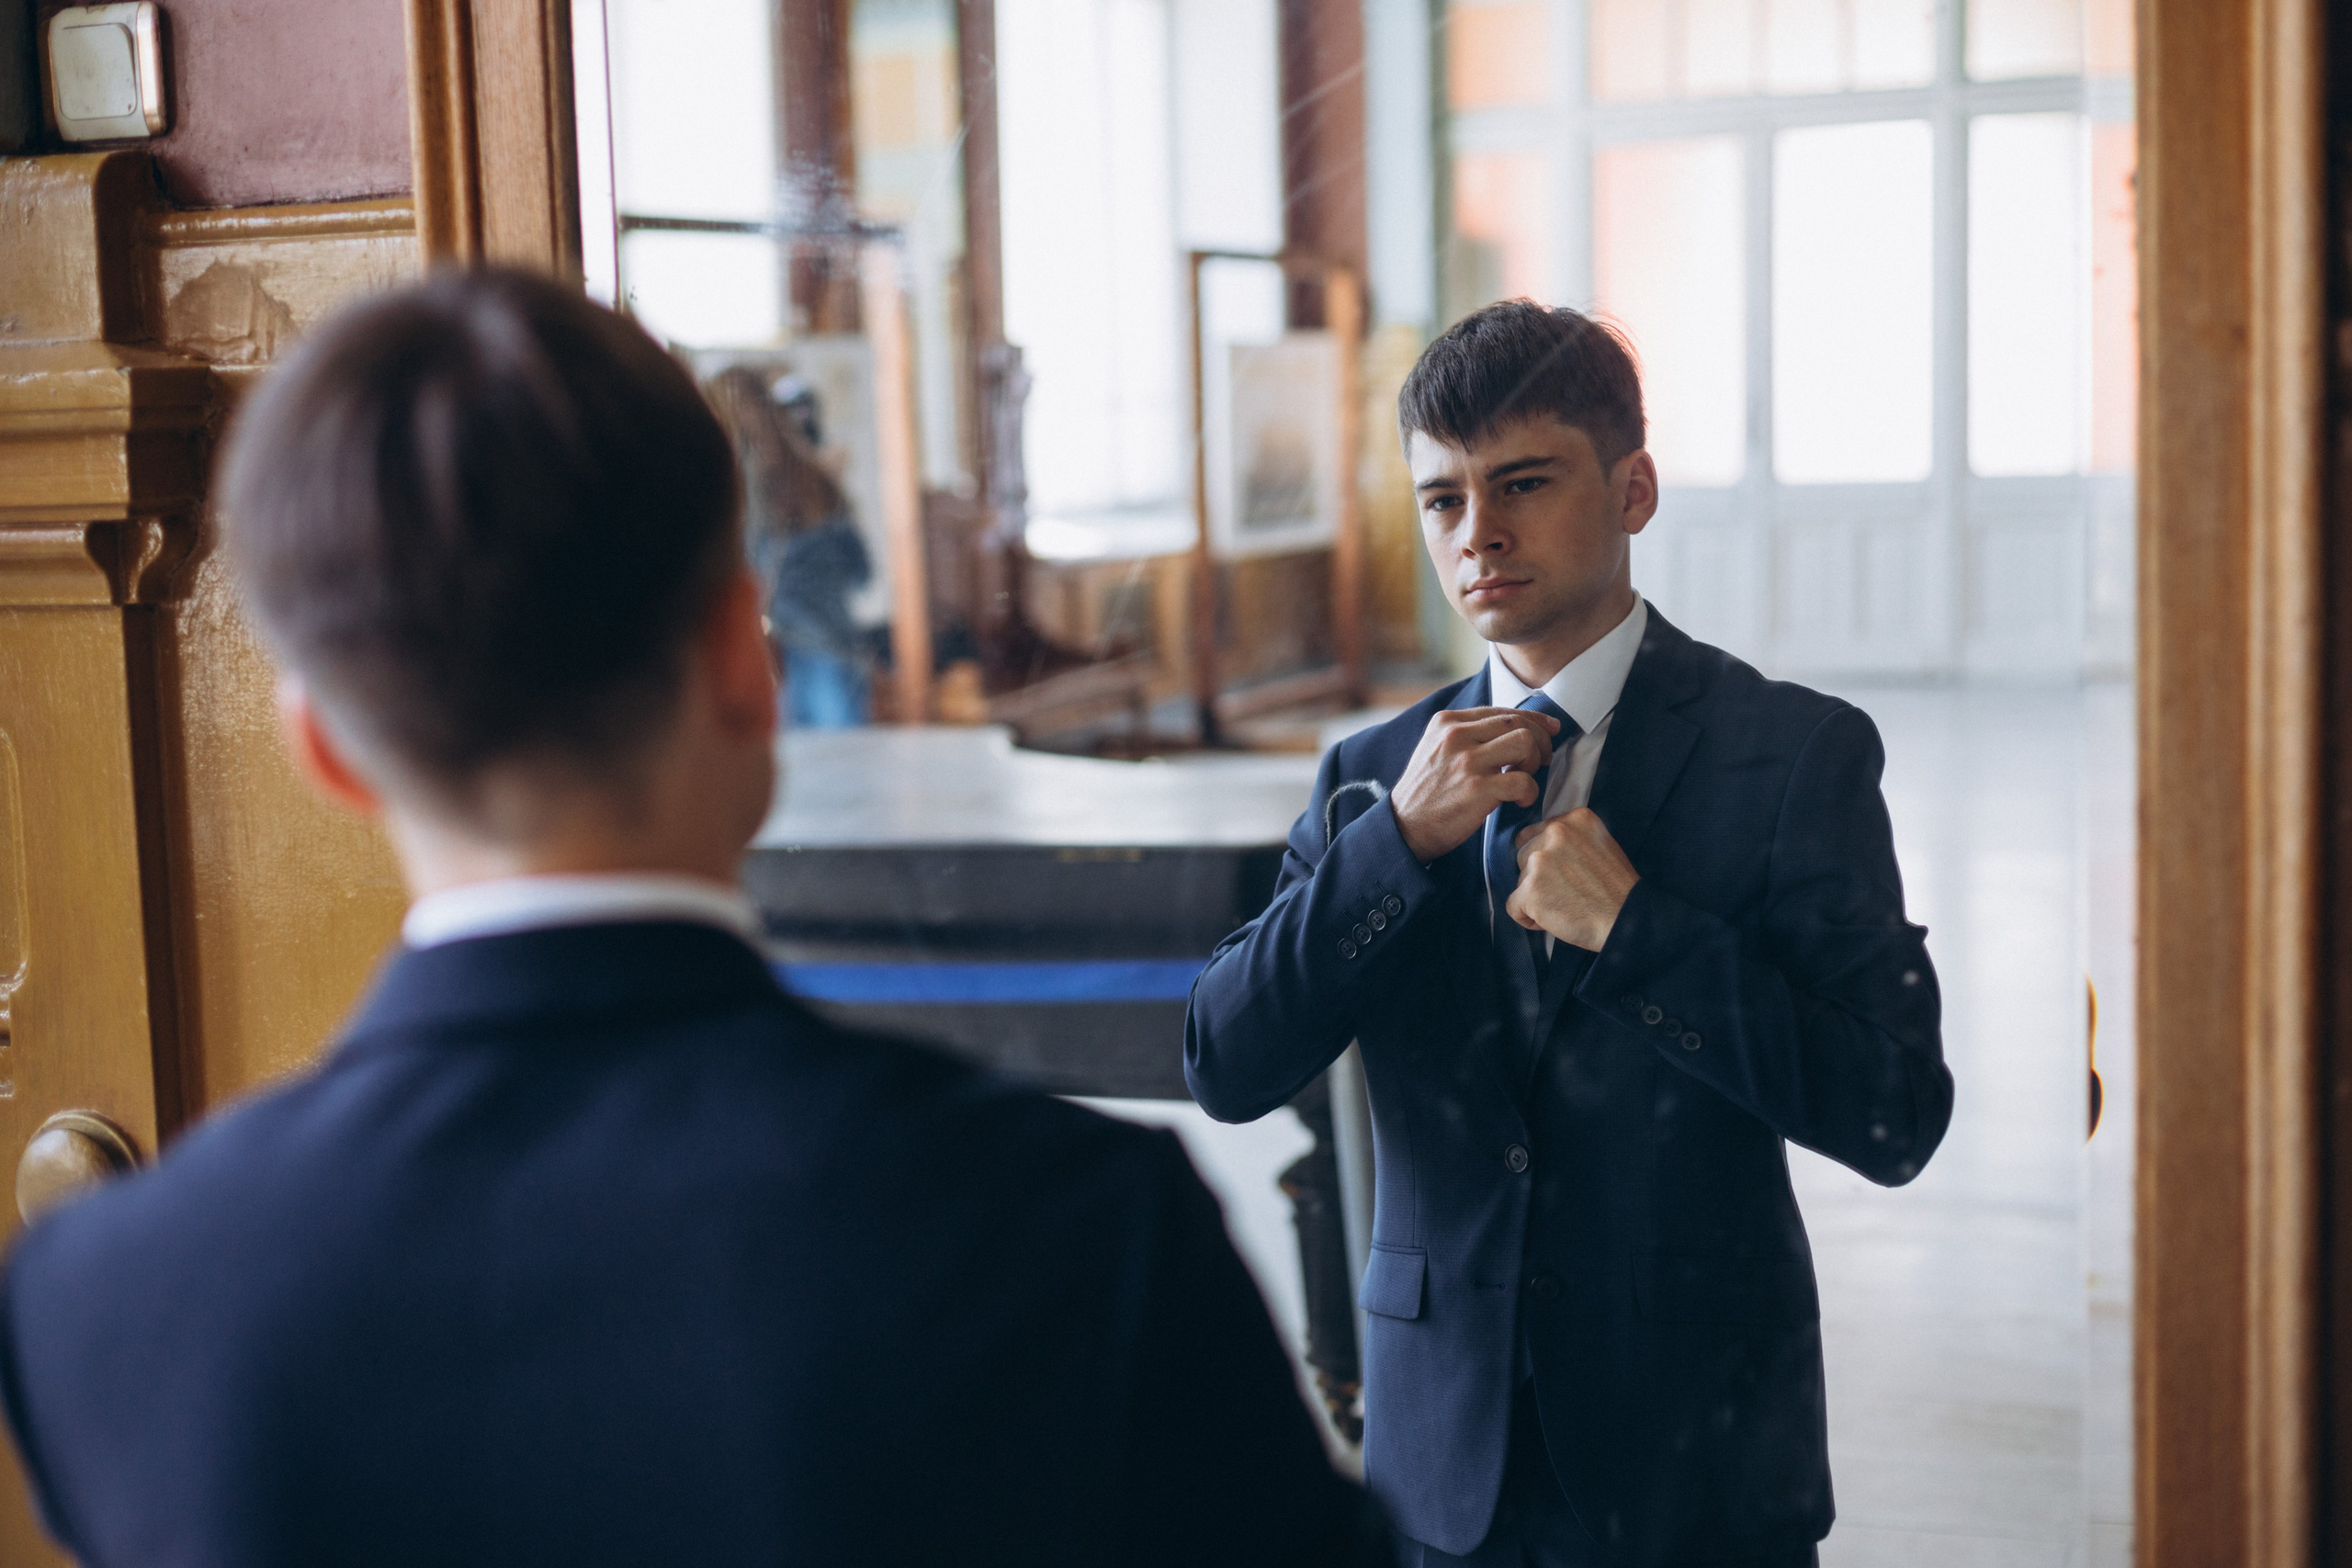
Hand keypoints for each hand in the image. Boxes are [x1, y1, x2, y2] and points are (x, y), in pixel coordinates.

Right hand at [1389, 707, 1559, 862]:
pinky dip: (1530, 792)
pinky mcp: (1478, 789)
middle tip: (1543, 760)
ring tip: (1524, 778)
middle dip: (1541, 740)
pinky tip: (1519, 801)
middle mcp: (1457, 735)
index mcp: (1447, 722)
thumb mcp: (1436, 749)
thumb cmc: (1426, 792)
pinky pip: (1524, 780)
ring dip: (1534, 761)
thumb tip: (1512, 728)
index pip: (1502, 711)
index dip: (1534, 719)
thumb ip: (1466, 734)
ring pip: (1525, 742)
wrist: (1404, 827)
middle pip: (1518, 722)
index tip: (1550, 729)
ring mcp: (1467, 762)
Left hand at [1506, 808, 1638, 950]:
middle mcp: (1555, 833)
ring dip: (1535, 897)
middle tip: (1566, 892)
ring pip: (1519, 881)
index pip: (1535, 834)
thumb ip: (1573, 839)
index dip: (1546, 859)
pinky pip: (1513, 907)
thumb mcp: (1601, 844)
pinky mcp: (1530, 889)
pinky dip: (1529, 918)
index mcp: (1575, 819)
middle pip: (1524, 856)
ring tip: (1564, 905)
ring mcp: (1540, 860)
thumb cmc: (1617, 889)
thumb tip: (1544, 847)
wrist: (1626, 919)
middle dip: (1538, 876)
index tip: (1562, 873)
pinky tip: (1553, 919)